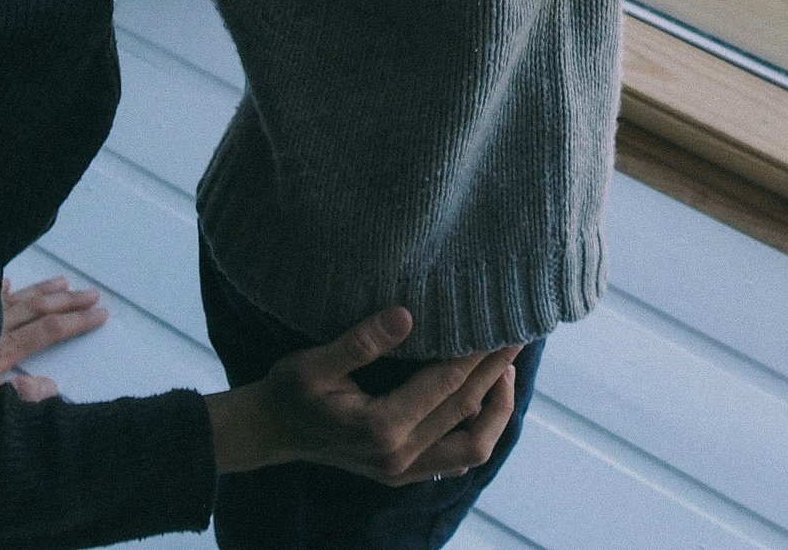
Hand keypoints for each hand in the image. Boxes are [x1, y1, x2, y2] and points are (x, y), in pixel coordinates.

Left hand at [0, 275, 107, 401]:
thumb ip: (15, 394)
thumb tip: (51, 386)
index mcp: (3, 350)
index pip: (49, 330)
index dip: (77, 321)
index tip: (100, 314)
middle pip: (38, 309)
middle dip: (68, 301)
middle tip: (92, 294)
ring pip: (17, 298)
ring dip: (42, 290)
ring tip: (63, 282)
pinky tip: (8, 282)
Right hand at [207, 306, 519, 485]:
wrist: (268, 433)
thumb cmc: (289, 392)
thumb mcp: (315, 362)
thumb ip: (362, 341)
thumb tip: (406, 315)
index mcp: (382, 428)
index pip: (448, 384)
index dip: (480, 353)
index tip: (502, 324)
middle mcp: (399, 456)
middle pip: (467, 411)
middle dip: (497, 371)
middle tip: (519, 335)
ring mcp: (402, 470)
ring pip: (471, 447)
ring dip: (496, 409)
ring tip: (505, 368)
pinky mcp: (401, 472)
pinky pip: (455, 458)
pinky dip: (476, 430)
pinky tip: (481, 400)